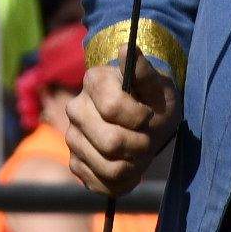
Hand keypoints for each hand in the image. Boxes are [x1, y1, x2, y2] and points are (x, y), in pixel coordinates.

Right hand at [64, 55, 177, 196]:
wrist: (145, 121)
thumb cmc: (152, 100)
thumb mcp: (158, 86)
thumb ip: (144, 71)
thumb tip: (126, 47)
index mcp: (93, 81)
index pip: (112, 107)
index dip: (139, 117)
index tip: (148, 115)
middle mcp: (75, 109)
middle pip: (110, 142)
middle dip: (140, 145)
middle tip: (148, 139)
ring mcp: (72, 138)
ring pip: (108, 167)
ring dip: (135, 165)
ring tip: (140, 152)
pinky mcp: (76, 164)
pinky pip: (103, 185)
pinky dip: (124, 181)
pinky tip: (130, 165)